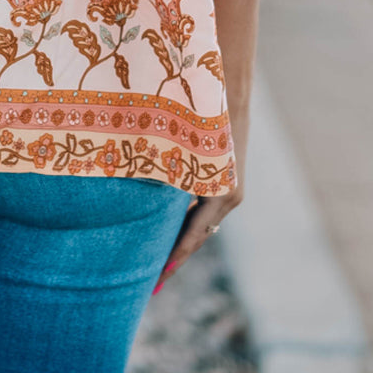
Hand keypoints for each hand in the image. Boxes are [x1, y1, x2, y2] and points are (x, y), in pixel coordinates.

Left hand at [153, 105, 248, 292]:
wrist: (229, 89)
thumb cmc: (204, 115)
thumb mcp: (185, 149)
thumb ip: (171, 173)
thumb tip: (143, 202)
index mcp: (221, 194)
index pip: (194, 237)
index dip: (175, 258)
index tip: (159, 280)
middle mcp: (228, 196)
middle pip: (197, 235)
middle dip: (175, 256)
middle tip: (153, 283)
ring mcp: (229, 189)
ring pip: (200, 222)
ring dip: (180, 238)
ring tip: (156, 260)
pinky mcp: (224, 180)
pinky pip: (203, 208)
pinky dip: (186, 220)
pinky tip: (168, 226)